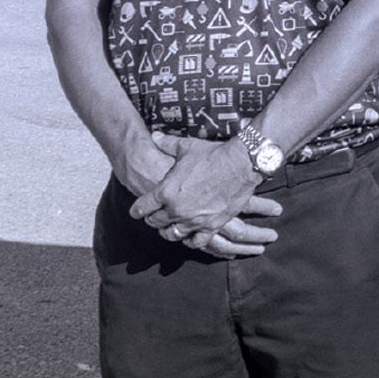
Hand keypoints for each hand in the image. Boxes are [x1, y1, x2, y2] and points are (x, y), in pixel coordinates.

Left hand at [138, 133, 281, 256]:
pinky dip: (191, 241)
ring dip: (169, 231)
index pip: (142, 208)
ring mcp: (195, 220)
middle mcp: (177, 209)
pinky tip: (190, 237)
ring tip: (169, 228)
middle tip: (154, 217)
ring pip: (173, 234)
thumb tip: (154, 136)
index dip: (137, 210)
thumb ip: (166, 144)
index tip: (136, 212)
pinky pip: (197, 242)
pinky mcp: (213, 225)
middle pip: (156, 222)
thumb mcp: (185, 147)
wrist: (241, 164)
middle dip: (152, 220)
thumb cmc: (212, 155)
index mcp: (165, 192)